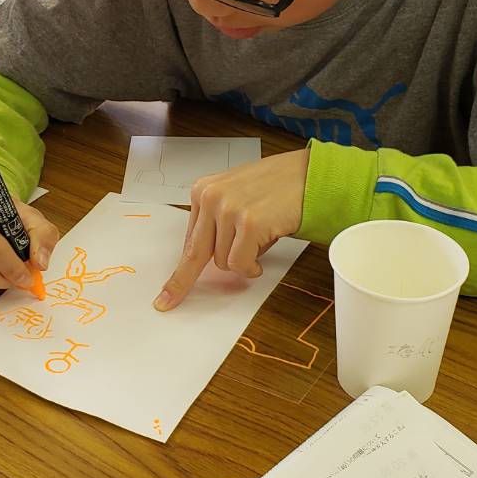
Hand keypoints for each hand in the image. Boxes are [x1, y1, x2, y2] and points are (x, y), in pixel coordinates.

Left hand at [155, 150, 307, 311]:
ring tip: (260, 239)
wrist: (310, 176)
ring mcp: (229, 209)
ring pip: (222, 262)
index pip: (188, 239)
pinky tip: (263, 253)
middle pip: (195, 254)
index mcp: (203, 190)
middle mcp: (211, 197)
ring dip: (242, 260)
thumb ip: (216, 222)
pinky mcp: (249, 222)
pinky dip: (251, 267)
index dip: (180, 269)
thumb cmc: (278, 188)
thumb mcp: (236, 197)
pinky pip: (240, 264)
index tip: (167, 290)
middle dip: (182, 283)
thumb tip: (204, 259)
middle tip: (168, 302)